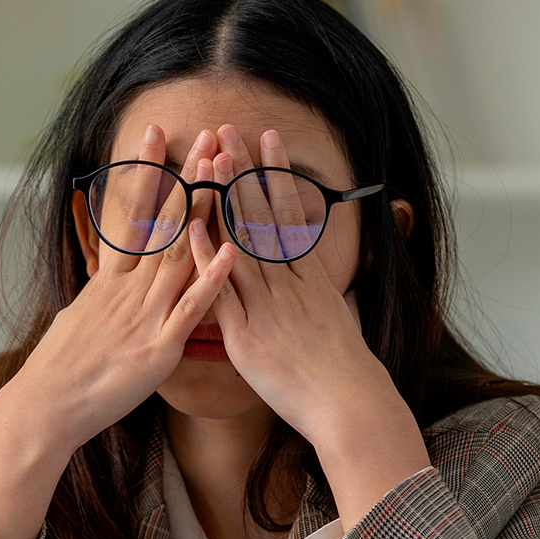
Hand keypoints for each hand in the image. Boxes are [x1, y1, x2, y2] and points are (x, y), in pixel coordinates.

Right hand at [0, 124, 236, 448]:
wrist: (46, 407)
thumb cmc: (62, 368)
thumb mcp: (80, 316)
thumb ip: (103, 293)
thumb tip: (108, 277)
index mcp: (110, 280)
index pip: (130, 212)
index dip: (144, 170)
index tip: (155, 133)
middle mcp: (128, 289)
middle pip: (163, 222)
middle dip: (187, 177)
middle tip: (206, 135)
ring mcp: (144, 315)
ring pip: (180, 253)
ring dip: (205, 211)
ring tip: (224, 172)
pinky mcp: (158, 348)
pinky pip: (190, 309)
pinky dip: (211, 279)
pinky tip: (231, 250)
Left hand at [186, 125, 428, 534]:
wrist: (348, 405)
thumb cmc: (347, 371)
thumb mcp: (343, 319)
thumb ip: (329, 295)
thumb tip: (333, 283)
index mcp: (311, 278)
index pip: (290, 214)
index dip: (276, 174)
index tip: (267, 139)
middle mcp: (288, 284)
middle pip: (262, 217)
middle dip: (244, 172)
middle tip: (229, 131)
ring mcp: (265, 307)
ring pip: (240, 243)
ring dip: (224, 199)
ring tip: (210, 160)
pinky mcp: (246, 335)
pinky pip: (221, 290)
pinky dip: (206, 258)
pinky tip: (191, 227)